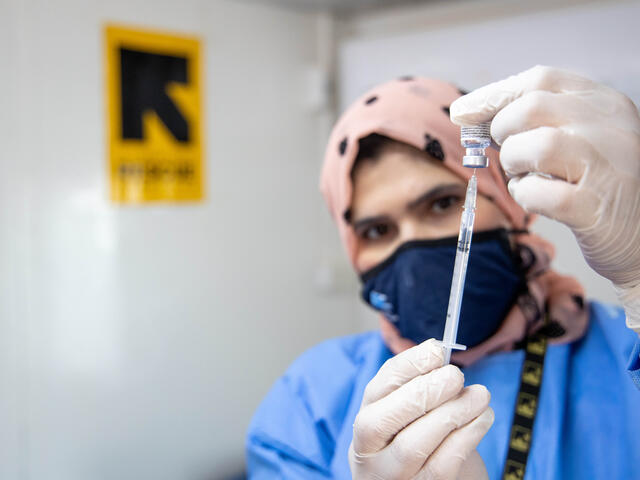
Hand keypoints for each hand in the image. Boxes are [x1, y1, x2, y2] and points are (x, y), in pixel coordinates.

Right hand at [349, 339, 493, 478]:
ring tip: (480, 395)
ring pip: (412, 445)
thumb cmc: (420, 440)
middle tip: (456, 375)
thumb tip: (437, 352)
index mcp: (364, 421)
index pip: (376, 389)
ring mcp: (390, 476)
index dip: (406, 366)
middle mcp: (367, 451)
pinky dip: (467, 437)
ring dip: (451, 413)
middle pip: (383, 420)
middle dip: (423, 391)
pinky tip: (483, 418)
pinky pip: (442, 465)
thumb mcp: (411, 414)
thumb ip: (418, 387)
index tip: (436, 350)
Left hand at [450, 65, 639, 333]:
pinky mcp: (596, 208)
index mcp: (606, 103)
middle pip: (532, 108)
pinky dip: (525, 195)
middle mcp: (611, 128)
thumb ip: (540, 121)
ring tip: (524, 176)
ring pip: (536, 145)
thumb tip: (470, 115)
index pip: (540, 80)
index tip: (462, 113)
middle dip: (502, 131)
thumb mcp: (582, 138)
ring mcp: (607, 167)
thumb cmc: (602, 185)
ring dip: (514, 164)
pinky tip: (535, 198)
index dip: (492, 96)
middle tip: (507, 153)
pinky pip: (541, 194)